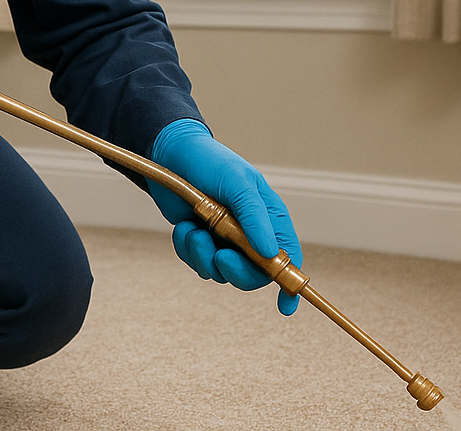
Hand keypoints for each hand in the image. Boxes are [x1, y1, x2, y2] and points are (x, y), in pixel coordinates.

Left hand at [148, 119, 301, 314]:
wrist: (171, 153)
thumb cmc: (211, 162)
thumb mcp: (236, 183)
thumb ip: (254, 217)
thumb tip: (271, 253)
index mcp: (269, 218)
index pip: (288, 258)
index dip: (288, 284)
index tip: (285, 306)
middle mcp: (250, 234)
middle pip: (254, 274)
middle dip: (235, 270)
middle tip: (220, 256)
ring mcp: (224, 240)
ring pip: (221, 272)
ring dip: (204, 257)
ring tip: (194, 230)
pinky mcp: (200, 242)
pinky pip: (197, 263)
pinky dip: (188, 250)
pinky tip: (184, 227)